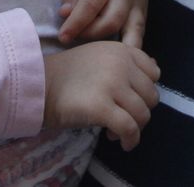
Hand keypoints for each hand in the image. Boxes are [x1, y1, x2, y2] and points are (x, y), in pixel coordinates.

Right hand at [43, 41, 159, 150]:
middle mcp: (120, 64)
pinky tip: (121, 142)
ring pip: (143, 114)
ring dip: (134, 128)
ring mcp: (112, 84)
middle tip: (122, 118)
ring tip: (116, 131)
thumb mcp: (98, 55)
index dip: (144, 90)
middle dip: (140, 111)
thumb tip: (156, 68)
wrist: (37, 85)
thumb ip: (125, 61)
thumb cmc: (66, 74)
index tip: (128, 99)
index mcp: (120, 50)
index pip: (153, 72)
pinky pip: (130, 129)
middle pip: (151, 96)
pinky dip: (130, 140)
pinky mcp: (102, 107)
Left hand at [58, 0, 149, 46]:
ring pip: (128, 30)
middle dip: (89, 34)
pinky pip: (140, 32)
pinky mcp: (144, 8)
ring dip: (109, 44)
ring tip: (92, 50)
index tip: (62, 36)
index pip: (90, 5)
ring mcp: (138, 0)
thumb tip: (65, 14)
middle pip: (110, 21)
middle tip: (73, 37)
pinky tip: (123, 59)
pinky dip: (133, 47)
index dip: (76, 23)